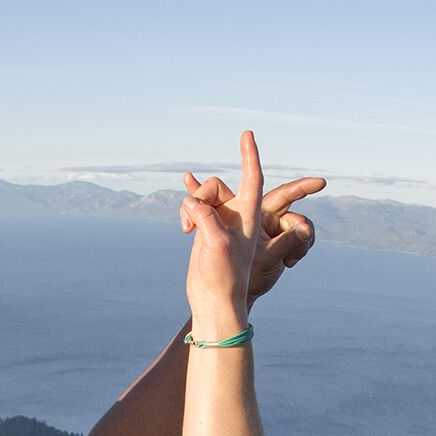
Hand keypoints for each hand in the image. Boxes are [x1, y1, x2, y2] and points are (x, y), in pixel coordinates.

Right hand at [181, 134, 323, 329]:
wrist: (213, 300)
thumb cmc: (224, 276)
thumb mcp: (216, 242)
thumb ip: (205, 216)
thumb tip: (192, 205)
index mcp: (248, 216)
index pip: (252, 178)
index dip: (250, 155)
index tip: (247, 134)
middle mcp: (235, 216)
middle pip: (214, 188)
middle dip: (200, 198)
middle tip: (194, 224)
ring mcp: (219, 222)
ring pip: (200, 198)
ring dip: (189, 209)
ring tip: (188, 232)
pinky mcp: (204, 231)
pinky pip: (193, 209)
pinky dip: (185, 214)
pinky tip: (182, 225)